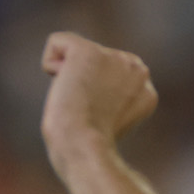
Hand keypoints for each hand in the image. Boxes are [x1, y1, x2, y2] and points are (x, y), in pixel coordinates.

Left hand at [40, 32, 157, 161]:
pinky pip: (57, 42)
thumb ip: (107, 101)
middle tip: (86, 113)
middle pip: (93, 65)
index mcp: (145, 89)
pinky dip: (49, 64)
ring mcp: (115, 57)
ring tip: (75, 102)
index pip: (108, 78)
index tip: (97, 122)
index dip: (93, 101)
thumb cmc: (88, 151)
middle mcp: (137, 69)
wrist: (85, 150)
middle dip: (82, 88)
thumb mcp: (109, 126)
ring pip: (74, 55)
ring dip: (67, 81)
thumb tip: (87, 90)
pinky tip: (62, 86)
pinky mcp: (88, 51)